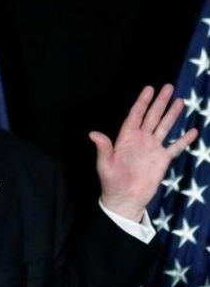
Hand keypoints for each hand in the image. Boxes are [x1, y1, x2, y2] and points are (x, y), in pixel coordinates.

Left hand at [89, 84, 197, 220]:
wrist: (125, 199)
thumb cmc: (112, 182)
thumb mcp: (105, 165)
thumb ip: (103, 148)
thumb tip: (93, 134)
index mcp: (126, 138)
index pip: (135, 115)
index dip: (142, 102)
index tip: (149, 89)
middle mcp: (140, 140)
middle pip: (152, 117)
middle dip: (160, 102)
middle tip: (169, 87)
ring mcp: (152, 149)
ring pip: (164, 127)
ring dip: (172, 115)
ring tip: (181, 101)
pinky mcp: (162, 160)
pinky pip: (175, 147)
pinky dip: (183, 139)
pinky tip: (192, 130)